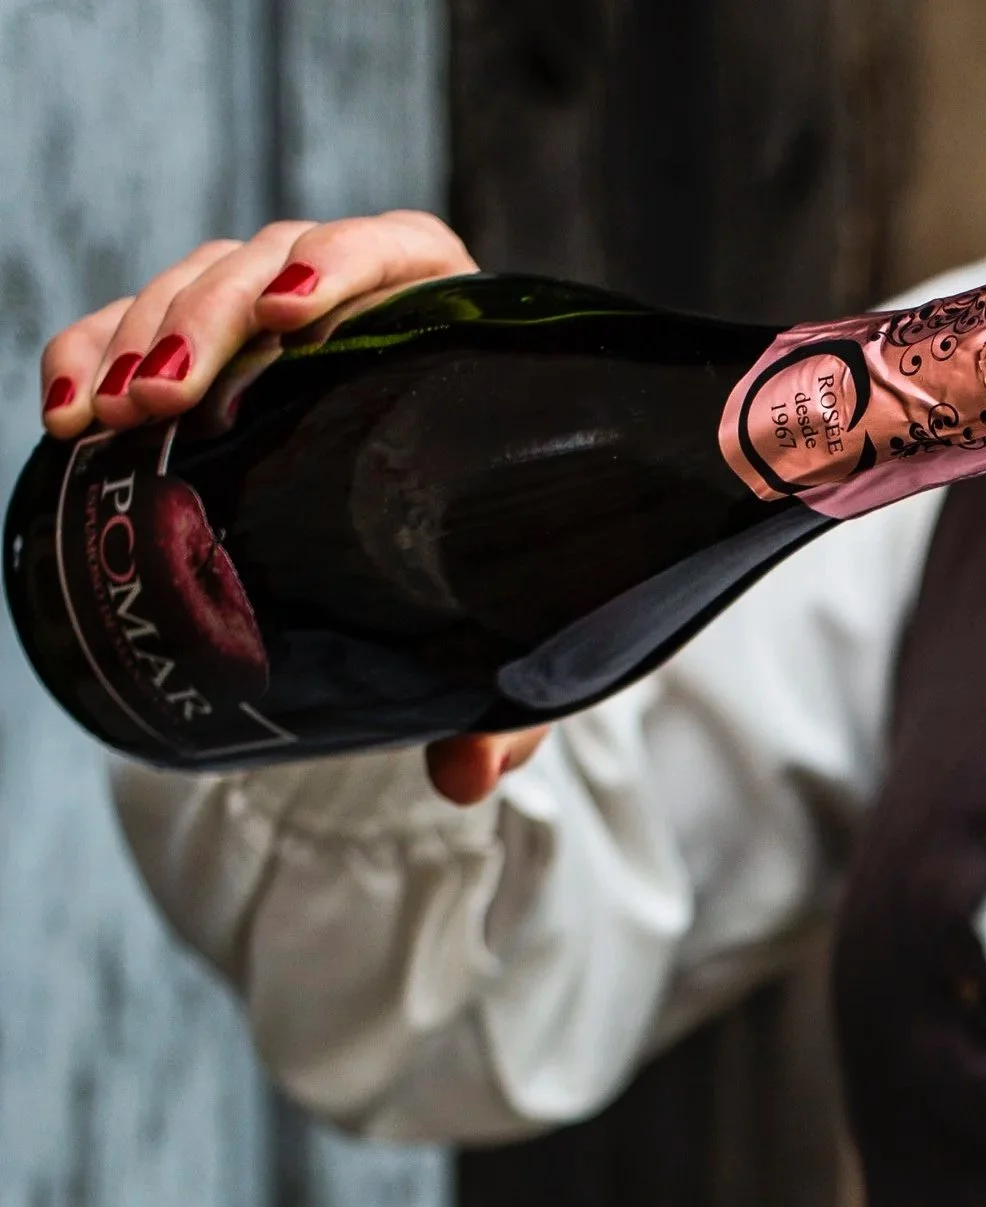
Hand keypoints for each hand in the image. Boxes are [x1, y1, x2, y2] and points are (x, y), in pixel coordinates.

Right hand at [36, 213, 541, 805]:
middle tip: (166, 397)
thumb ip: (509, 705)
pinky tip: (66, 412)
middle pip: (275, 265)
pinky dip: (93, 355)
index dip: (346, 262)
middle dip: (208, 317)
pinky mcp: (211, 361)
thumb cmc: (518, 583)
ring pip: (200, 288)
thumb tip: (466, 777)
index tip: (298, 312)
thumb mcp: (522, 639)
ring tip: (109, 414)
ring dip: (143, 338)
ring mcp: (280, 328)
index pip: (401, 253)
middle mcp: (366, 310)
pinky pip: (138, 332)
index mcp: (460, 336)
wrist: (486, 577)